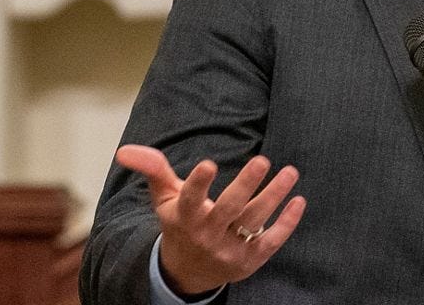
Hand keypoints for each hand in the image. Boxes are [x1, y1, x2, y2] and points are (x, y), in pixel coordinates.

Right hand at [116, 144, 306, 296]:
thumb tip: (125, 150)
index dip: (198, 183)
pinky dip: (287, 223)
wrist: (187, 272)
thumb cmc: (180, 224)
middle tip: (262, 161)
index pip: (190, 199)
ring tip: (290, 172)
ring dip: (274, 196)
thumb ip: (153, 170)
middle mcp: (207, 234)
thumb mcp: (164, 198)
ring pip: (254, 221)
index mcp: (185, 217)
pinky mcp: (250, 260)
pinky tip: (298, 200)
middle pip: (229, 208)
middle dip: (246, 185)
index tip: (208, 163)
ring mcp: (230, 249)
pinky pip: (271, 242)